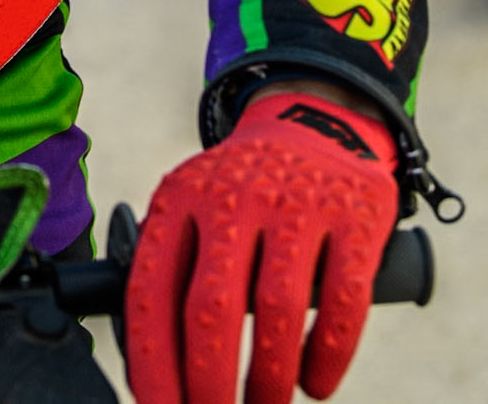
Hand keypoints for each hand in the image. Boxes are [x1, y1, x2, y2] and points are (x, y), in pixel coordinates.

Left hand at [125, 89, 398, 403]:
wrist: (316, 125)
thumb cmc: (243, 195)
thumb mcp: (194, 209)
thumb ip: (172, 272)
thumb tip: (149, 367)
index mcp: (181, 198)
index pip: (152, 289)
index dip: (151, 361)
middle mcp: (234, 195)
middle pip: (210, 305)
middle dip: (208, 383)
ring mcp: (296, 204)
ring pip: (276, 310)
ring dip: (269, 378)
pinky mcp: (353, 217)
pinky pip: (341, 302)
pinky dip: (327, 356)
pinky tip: (316, 383)